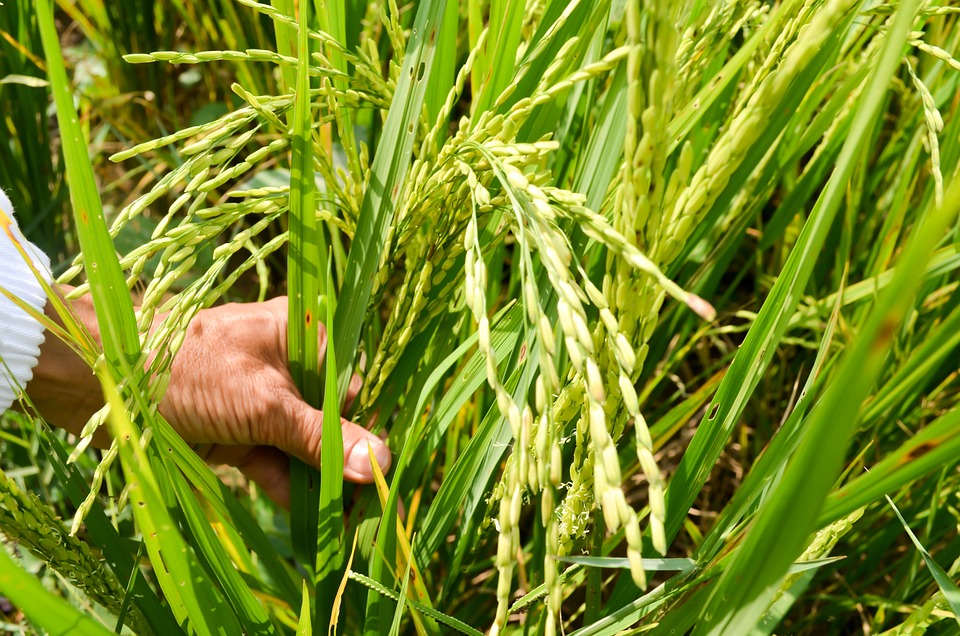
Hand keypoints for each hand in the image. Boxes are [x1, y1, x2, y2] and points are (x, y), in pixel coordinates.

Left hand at [161, 297, 389, 506]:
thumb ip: (323, 435)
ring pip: (306, 445)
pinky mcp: (242, 434)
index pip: (351, 380)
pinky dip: (293, 489)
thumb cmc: (192, 373)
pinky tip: (315, 520)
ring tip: (351, 521)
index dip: (368, 422)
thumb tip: (382, 463)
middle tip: (372, 502)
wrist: (108, 391)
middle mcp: (287, 365)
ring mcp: (263, 402)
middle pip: (332, 417)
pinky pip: (278, 463)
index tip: (386, 467)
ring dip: (324, 480)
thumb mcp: (266, 403)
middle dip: (349, 459)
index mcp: (300, 334)